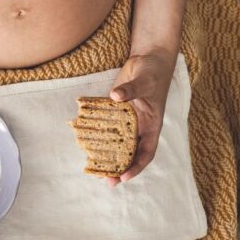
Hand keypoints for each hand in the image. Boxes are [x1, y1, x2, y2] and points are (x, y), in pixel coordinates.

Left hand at [107, 49, 175, 186]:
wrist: (148, 58)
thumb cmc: (153, 72)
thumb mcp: (145, 81)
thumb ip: (131, 90)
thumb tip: (116, 97)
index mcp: (152, 126)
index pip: (146, 152)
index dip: (136, 166)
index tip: (123, 177)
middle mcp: (140, 127)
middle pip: (130, 153)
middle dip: (118, 167)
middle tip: (106, 180)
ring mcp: (127, 121)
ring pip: (117, 143)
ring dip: (107, 155)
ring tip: (94, 168)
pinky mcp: (116, 112)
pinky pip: (107, 126)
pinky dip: (99, 135)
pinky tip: (86, 142)